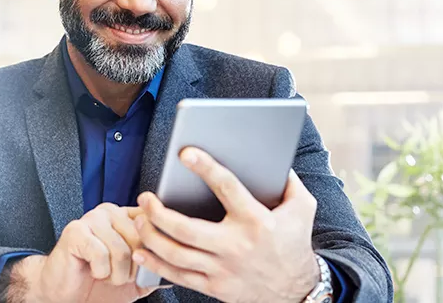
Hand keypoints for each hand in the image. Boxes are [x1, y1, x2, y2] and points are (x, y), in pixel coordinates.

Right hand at [9, 203, 166, 302]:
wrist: (63, 294)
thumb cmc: (97, 284)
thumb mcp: (134, 280)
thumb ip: (155, 269)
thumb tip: (180, 271)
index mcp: (128, 217)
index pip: (153, 222)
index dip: (155, 248)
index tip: (146, 263)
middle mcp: (112, 212)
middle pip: (141, 239)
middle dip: (133, 268)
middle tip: (119, 275)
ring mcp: (92, 218)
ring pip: (122, 249)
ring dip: (116, 273)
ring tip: (105, 275)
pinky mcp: (76, 230)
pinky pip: (101, 254)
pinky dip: (100, 271)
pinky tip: (92, 270)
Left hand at [132, 147, 319, 302]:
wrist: (297, 291)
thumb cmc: (295, 243)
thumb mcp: (302, 208)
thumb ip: (289, 181)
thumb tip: (275, 157)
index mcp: (256, 220)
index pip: (227, 188)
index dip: (205, 168)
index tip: (185, 153)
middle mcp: (236, 246)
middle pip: (187, 229)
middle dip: (159, 212)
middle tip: (146, 197)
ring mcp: (223, 270)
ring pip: (177, 254)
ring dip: (152, 236)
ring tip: (140, 218)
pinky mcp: (216, 287)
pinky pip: (179, 276)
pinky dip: (156, 264)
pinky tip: (143, 250)